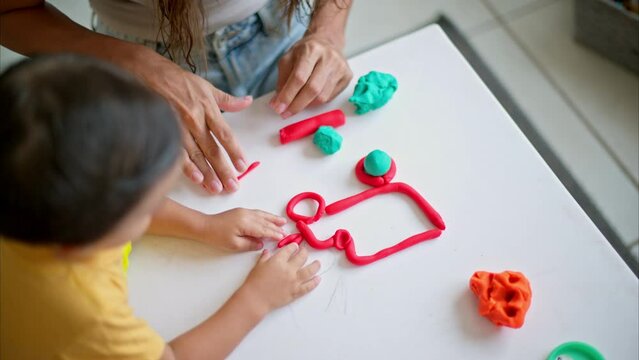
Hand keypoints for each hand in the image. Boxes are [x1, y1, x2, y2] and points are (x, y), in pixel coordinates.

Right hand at [129, 49, 251, 193]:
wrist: (145, 71)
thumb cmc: (177, 80)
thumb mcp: (205, 86)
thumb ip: (227, 100)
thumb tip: (248, 100)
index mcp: (207, 109)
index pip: (225, 134)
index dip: (234, 152)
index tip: (242, 166)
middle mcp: (194, 120)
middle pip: (212, 149)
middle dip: (223, 170)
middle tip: (233, 186)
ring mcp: (178, 127)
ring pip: (195, 155)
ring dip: (207, 174)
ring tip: (216, 189)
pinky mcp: (163, 131)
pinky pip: (176, 152)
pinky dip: (186, 167)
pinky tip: (195, 179)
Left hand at [195, 208, 287, 250]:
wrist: (205, 226)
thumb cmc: (217, 237)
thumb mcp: (234, 245)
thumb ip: (250, 244)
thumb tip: (261, 244)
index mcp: (246, 224)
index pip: (264, 229)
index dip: (274, 234)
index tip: (283, 237)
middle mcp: (247, 215)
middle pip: (265, 221)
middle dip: (276, 226)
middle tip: (286, 232)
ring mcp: (244, 212)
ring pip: (262, 215)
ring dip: (273, 219)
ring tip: (282, 221)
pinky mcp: (241, 212)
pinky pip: (257, 213)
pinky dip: (265, 215)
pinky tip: (269, 217)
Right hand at [242, 243, 320, 312]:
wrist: (255, 299)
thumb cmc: (254, 282)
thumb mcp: (258, 266)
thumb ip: (265, 257)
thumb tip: (267, 252)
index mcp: (279, 261)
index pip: (290, 249)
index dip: (294, 246)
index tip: (295, 246)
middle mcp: (289, 269)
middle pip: (302, 257)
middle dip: (305, 252)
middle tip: (305, 251)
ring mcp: (294, 281)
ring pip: (309, 271)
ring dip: (315, 266)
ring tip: (318, 263)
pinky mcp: (296, 292)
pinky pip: (308, 286)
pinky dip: (314, 282)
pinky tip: (318, 279)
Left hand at [269, 34, 351, 118]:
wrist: (327, 41)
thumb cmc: (305, 52)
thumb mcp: (288, 59)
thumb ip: (282, 80)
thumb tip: (278, 102)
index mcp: (311, 49)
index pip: (299, 77)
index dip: (288, 95)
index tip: (278, 108)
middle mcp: (328, 57)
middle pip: (312, 89)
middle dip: (297, 105)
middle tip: (286, 113)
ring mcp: (340, 67)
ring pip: (322, 96)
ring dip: (307, 105)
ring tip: (297, 103)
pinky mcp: (347, 76)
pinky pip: (330, 97)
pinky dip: (317, 101)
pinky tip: (311, 97)